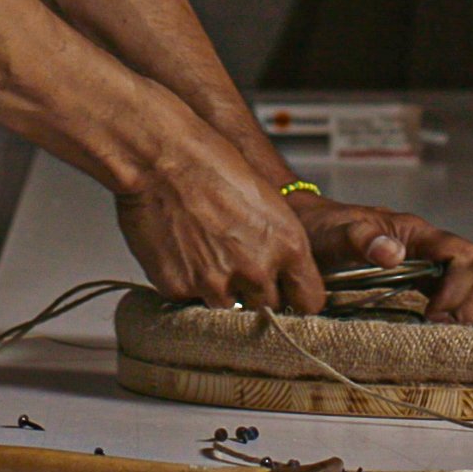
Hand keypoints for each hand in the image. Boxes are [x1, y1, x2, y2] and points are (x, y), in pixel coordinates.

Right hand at [115, 126, 323, 314]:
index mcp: (288, 246)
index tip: (289, 295)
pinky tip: (183, 252)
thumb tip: (281, 271)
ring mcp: (217, 283)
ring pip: (229, 312)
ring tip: (208, 256)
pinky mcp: (180, 288)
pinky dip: (188, 284)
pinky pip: (190, 301)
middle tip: (240, 269)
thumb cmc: (212, 165)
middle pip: (269, 309)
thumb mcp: (269, 201)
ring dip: (222, 293)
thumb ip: (279, 244)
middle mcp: (256, 269)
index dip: (298, 298)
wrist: (162, 158)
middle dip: (257, 295)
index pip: (310, 301)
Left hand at [289, 193, 472, 322]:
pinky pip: (447, 291)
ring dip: (463, 308)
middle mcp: (427, 247)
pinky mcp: (415, 277)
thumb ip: (362, 239)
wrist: (307, 226)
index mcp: (415, 233)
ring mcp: (423, 262)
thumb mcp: (335, 232)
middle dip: (468, 301)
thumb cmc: (321, 227)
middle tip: (437, 325)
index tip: (432, 313)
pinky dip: (449, 311)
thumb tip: (395, 254)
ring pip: (469, 282)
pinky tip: (427, 326)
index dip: (458, 286)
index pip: (463, 254)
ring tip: (436, 329)